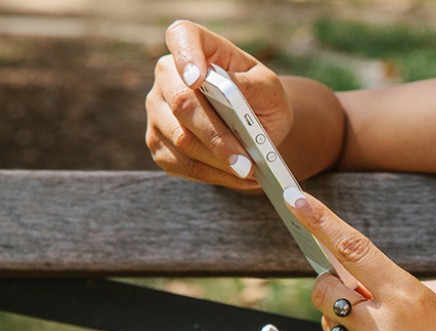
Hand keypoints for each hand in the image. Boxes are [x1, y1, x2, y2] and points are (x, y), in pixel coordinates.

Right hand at [145, 20, 292, 188]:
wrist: (257, 124)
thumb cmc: (262, 98)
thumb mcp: (269, 88)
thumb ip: (252, 85)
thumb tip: (229, 87)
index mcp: (197, 46)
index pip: (182, 38)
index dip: (187, 57)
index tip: (198, 80)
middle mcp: (168, 75)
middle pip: (182, 104)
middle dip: (216, 137)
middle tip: (245, 162)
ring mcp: (157, 110)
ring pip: (181, 140)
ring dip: (219, 162)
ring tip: (250, 173)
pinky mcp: (159, 143)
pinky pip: (181, 164)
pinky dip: (213, 175)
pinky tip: (238, 178)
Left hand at [287, 190, 435, 330]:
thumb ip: (403, 285)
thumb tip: (365, 285)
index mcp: (408, 297)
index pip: (352, 250)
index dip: (320, 222)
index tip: (297, 199)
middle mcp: (381, 330)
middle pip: (325, 291)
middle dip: (333, 284)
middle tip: (358, 291)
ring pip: (333, 326)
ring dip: (351, 321)